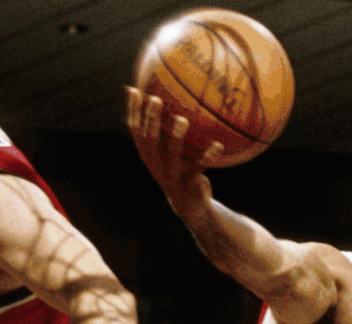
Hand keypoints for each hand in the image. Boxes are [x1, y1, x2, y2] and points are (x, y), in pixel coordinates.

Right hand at [125, 87, 223, 221]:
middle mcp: (156, 165)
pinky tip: (219, 145)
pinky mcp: (188, 182)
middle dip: (150, 119)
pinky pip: (199, 167)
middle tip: (155, 98)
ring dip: (176, 137)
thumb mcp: (169, 152)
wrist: (190, 205)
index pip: (135, 130)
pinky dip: (208, 156)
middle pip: (149, 140)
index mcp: (148, 155)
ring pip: (171, 154)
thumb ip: (166, 131)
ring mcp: (171, 175)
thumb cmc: (180, 169)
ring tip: (183, 120)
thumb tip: (169, 101)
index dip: (133, 111)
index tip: (135, 89)